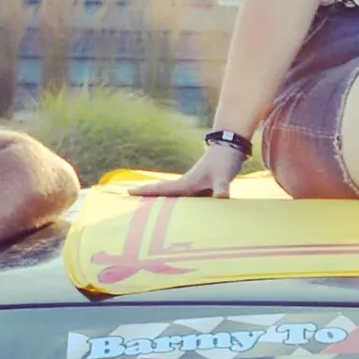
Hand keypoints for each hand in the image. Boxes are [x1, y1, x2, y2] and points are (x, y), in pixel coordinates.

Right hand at [131, 141, 248, 198]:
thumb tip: (222, 197)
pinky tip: (177, 211)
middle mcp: (187, 184)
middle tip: (128, 200)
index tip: (129, 192)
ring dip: (160, 200)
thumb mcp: (224, 176)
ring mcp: (193, 185)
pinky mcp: (200, 187)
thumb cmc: (225, 162)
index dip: (147, 191)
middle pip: (163, 192)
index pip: (163, 189)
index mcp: (187, 183)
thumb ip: (222, 188)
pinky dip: (178, 204)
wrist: (230, 147)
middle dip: (147, 196)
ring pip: (173, 196)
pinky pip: (186, 199)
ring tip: (145, 208)